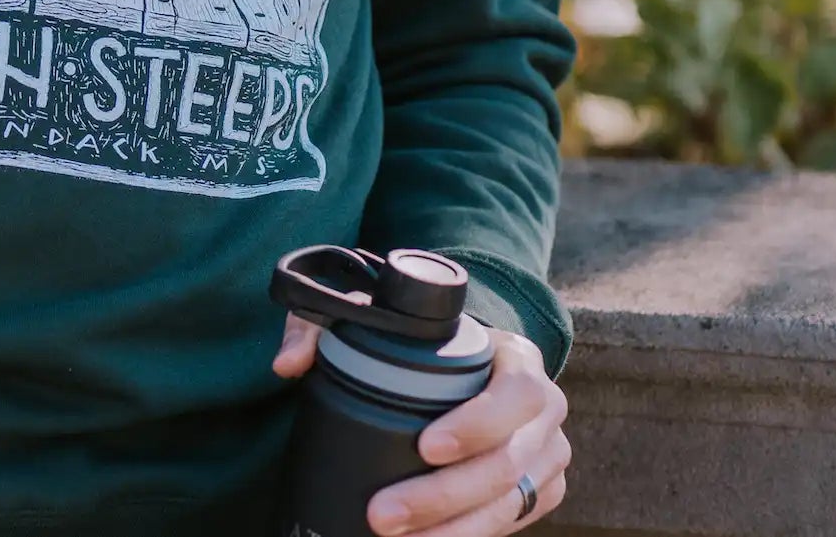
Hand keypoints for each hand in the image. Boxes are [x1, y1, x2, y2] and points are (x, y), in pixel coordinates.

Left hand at [272, 317, 569, 532]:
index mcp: (520, 362)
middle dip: (441, 498)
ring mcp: (547, 458)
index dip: (473, 425)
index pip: (511, 397)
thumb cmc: (430, 345)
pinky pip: (507, 528)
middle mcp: (546, 413)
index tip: (424, 446)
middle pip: (503, 465)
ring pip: (506, 507)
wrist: (480, 368)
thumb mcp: (386, 320)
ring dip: (450, 532)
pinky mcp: (538, 495)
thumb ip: (326, 325)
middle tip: (383, 515)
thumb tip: (287, 365)